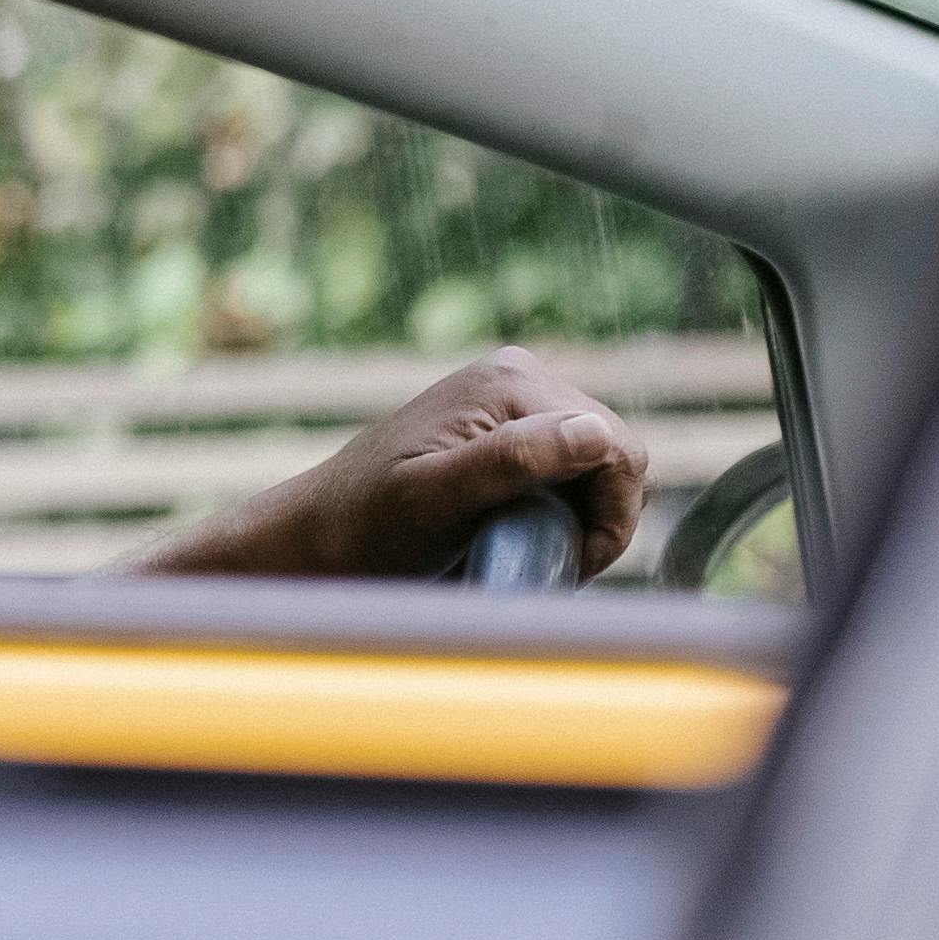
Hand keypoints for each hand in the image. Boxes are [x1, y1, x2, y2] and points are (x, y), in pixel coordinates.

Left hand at [134, 348, 647, 583]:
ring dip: (583, 517)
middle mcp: (517, 375)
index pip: (616, 449)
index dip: (610, 516)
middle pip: (616, 454)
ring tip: (529, 551)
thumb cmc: (369, 526)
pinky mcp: (508, 428)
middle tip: (550, 564)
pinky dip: (565, 509)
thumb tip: (592, 432)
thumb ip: (510, 461)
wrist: (321, 536)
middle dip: (599, 517)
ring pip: (601, 465)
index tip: (566, 563)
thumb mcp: (436, 500)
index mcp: (509, 382)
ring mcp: (512, 399)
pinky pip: (573, 469)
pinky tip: (521, 533)